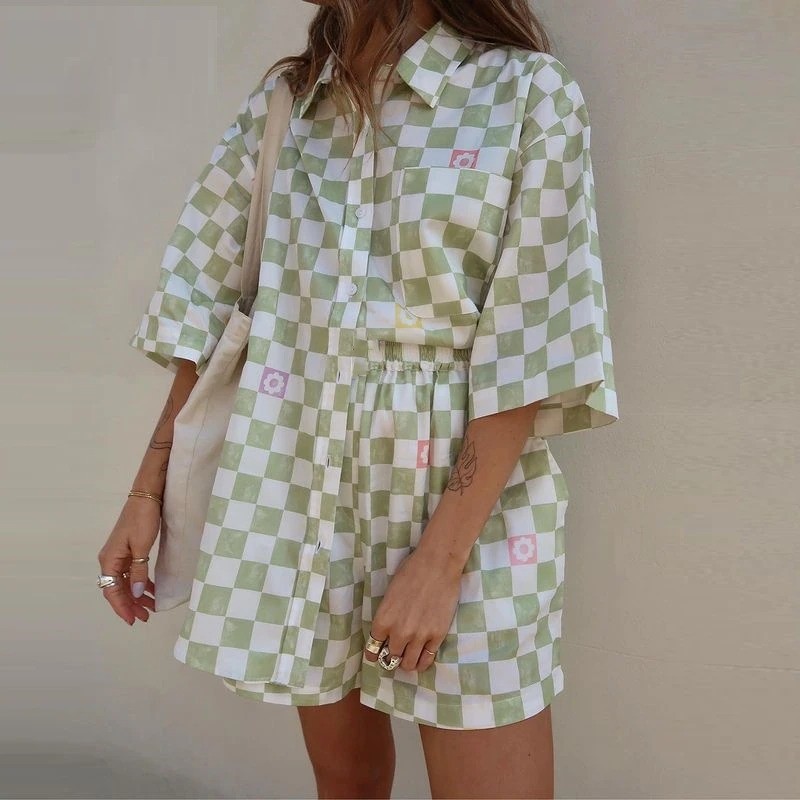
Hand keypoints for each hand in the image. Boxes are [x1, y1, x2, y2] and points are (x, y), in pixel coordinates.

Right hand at [97, 497, 159, 625]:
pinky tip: (151, 590)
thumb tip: (136, 593)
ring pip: (126, 582)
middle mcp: (111, 559)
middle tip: (146, 617)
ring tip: (151, 608)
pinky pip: (132, 573)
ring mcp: (120, 555)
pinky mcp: (129, 550)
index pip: (112, 591)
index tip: (133, 621)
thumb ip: (138, 571)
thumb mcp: (141, 547)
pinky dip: (141, 583)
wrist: (147, 496)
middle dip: (131, 605)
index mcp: (109, 560)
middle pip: (118, 589)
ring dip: (137, 595)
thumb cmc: (142, 519)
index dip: (122, 607)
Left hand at [364, 542, 462, 672]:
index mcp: (383, 620)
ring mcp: (419, 636)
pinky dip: (422, 662)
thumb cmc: (411, 572)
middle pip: (391, 659)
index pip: (373, 649)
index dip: (375, 654)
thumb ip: (388, 615)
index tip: (377, 655)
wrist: (437, 565)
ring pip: (409, 664)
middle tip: (396, 653)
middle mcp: (399, 633)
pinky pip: (427, 660)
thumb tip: (389, 630)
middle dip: (392, 657)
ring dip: (407, 663)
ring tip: (409, 657)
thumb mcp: (390, 594)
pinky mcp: (437, 636)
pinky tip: (422, 658)